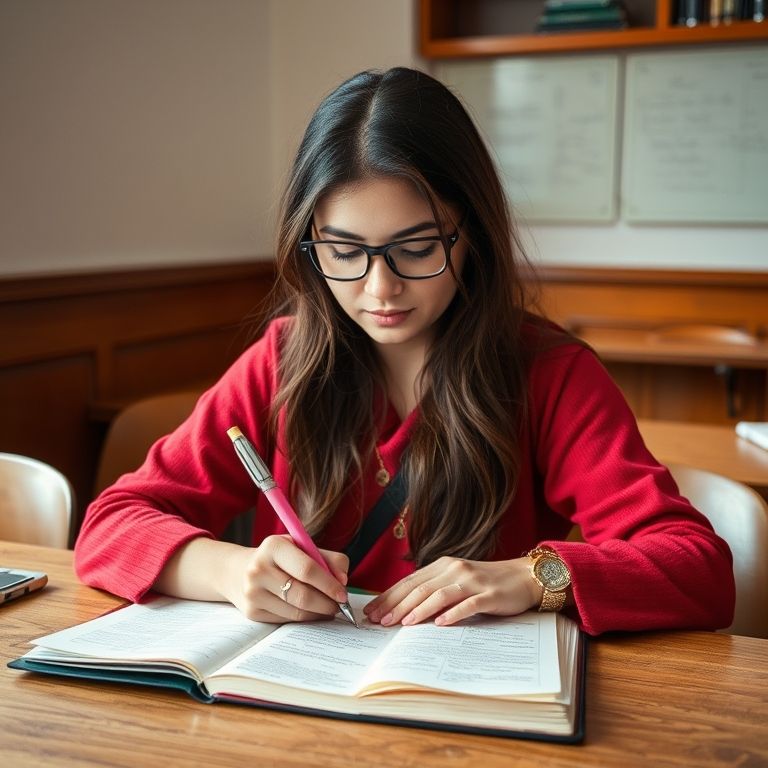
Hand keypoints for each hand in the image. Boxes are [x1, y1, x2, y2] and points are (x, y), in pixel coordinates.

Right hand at [223, 535, 349, 623]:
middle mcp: (259, 569)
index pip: (307, 569)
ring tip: (329, 608)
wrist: (238, 571)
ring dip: (319, 613)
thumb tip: (343, 581)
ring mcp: (253, 593)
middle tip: (340, 605)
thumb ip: (328, 559)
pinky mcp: (252, 612)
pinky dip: (305, 618)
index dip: (329, 584)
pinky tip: (311, 612)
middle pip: (302, 595)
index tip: (344, 593)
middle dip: (327, 603)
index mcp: (273, 546)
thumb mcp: (302, 547)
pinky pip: (287, 620)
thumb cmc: (280, 557)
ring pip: (296, 612)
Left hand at [363, 556, 541, 626]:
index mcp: (443, 565)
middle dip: (397, 605)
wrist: (524, 577)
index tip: (372, 611)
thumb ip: (435, 588)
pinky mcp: (489, 595)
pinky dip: (453, 614)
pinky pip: (468, 604)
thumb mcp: (457, 580)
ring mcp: (472, 581)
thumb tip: (404, 607)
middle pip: (420, 588)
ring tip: (403, 624)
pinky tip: (440, 624)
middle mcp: (455, 569)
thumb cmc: (487, 582)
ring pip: (439, 594)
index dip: (389, 596)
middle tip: (379, 621)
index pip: (409, 582)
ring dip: (419, 610)